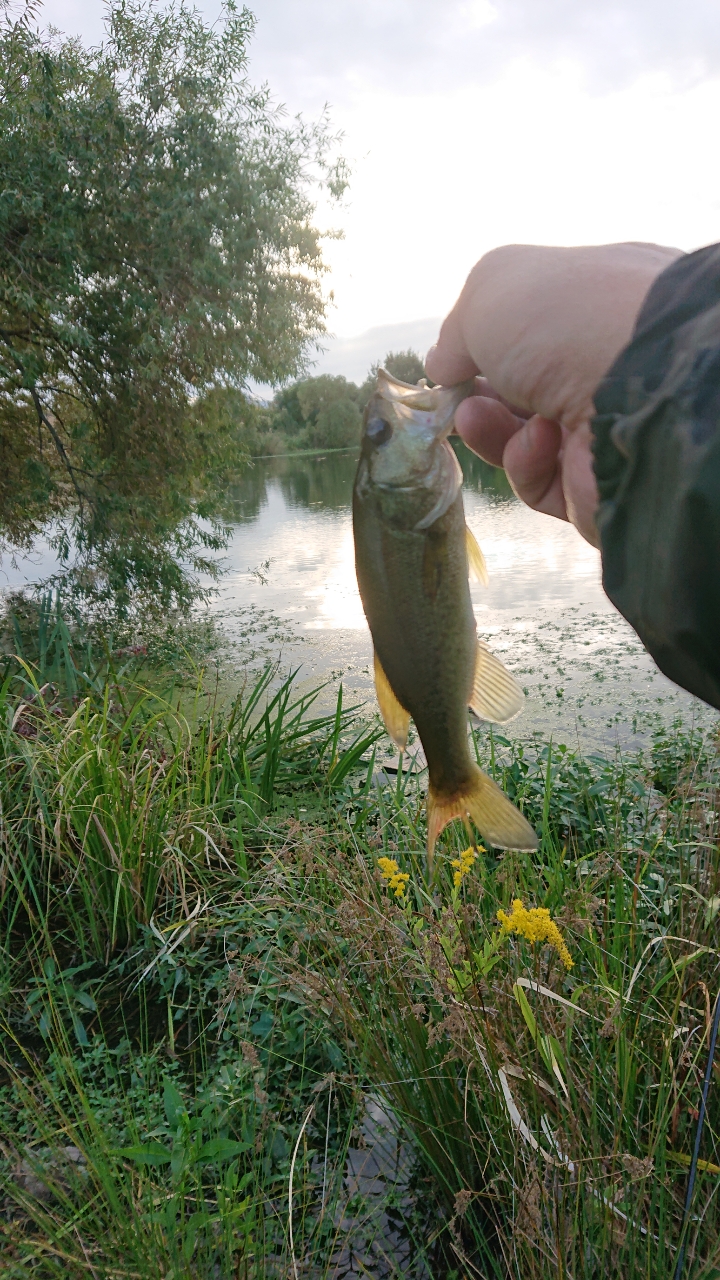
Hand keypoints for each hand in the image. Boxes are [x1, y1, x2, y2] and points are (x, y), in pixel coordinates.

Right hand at [425, 242, 681, 545]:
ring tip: (474, 416)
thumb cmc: (569, 318)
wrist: (639, 389)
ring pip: (523, 439)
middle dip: (480, 392)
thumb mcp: (494, 290)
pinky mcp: (596, 484)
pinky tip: (540, 441)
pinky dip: (527, 461)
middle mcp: (606, 366)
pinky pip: (541, 480)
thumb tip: (442, 364)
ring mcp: (603, 428)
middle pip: (524, 389)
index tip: (453, 360)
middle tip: (455, 396)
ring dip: (490, 427)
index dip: (489, 344)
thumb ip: (457, 328)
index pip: (536, 330)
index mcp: (597, 305)